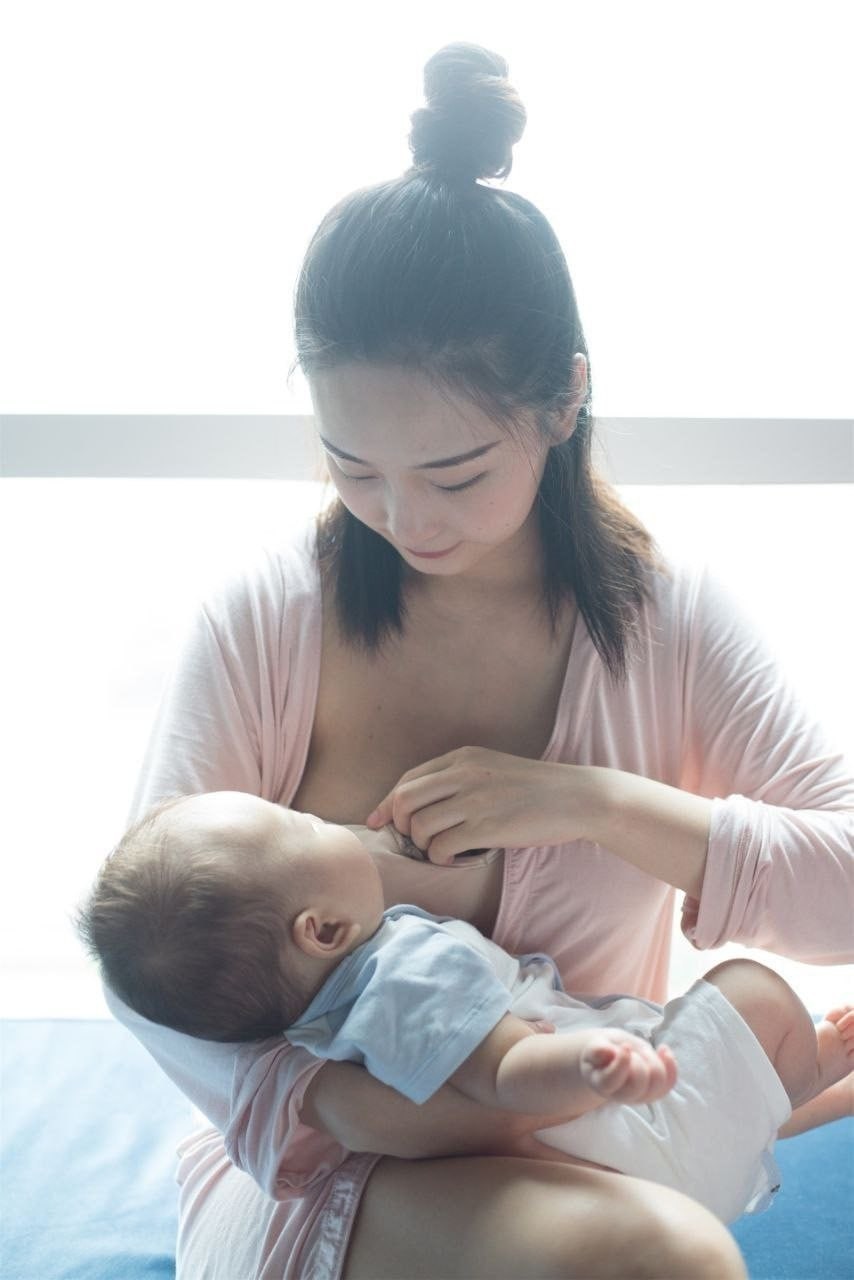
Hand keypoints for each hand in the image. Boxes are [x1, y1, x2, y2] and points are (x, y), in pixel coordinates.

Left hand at [366, 746, 599, 864]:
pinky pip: (442, 847)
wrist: (576, 798)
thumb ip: (458, 780)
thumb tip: (417, 805)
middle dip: (399, 825)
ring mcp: (475, 800)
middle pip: (404, 801)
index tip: (377, 821)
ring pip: (420, 826)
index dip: (386, 803)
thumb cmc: (534, 788)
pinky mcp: (487, 827)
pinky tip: (456, 856)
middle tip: (415, 839)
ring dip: (423, 844)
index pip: (408, 780)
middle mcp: (464, 774)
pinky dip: (441, 857)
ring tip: (442, 848)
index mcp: (463, 758)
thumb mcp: (492, 769)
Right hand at [580, 1030, 676, 1104]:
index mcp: (602, 1083)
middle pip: (637, 1086)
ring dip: (654, 1062)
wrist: (611, 1056)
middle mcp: (620, 1095)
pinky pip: (669, 1083)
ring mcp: (640, 1096)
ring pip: (656, 1086)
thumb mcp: (594, 1045)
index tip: (625, 1046)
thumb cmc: (601, 1049)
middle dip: (639, 1063)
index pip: (612, 1080)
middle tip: (632, 1048)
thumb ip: (598, 1050)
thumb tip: (607, 1052)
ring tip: (644, 1049)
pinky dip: (670, 1065)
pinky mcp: (654, 1092)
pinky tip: (663, 1048)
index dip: (621, 1064)